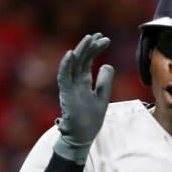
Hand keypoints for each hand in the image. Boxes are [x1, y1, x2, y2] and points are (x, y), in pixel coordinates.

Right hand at [54, 33, 114, 164]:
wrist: (82, 136)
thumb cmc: (90, 119)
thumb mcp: (102, 97)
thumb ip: (104, 82)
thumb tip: (108, 65)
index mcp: (83, 81)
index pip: (88, 60)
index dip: (95, 49)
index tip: (105, 39)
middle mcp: (75, 81)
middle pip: (81, 59)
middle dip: (90, 46)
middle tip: (100, 35)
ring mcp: (69, 87)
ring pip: (73, 65)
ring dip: (80, 51)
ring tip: (89, 39)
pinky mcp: (66, 94)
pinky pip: (64, 77)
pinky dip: (66, 65)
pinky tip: (71, 53)